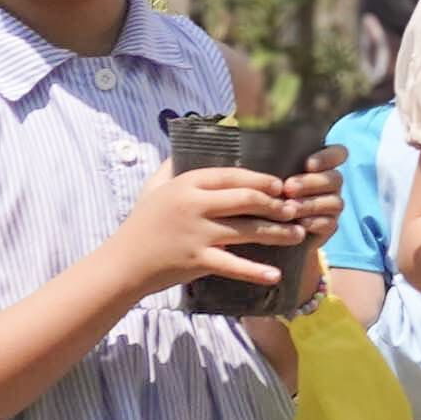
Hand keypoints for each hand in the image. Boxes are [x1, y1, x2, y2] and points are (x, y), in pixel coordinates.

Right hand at [111, 163, 299, 306]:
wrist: (122, 263)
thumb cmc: (140, 224)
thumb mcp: (153, 188)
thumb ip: (171, 166)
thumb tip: (187, 144)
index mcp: (187, 185)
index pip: (233, 176)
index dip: (261, 180)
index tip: (281, 185)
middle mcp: (194, 206)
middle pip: (246, 200)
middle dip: (276, 204)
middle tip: (294, 209)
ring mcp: (197, 234)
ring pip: (248, 230)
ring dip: (277, 233)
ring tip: (298, 235)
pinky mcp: (197, 260)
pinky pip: (234, 265)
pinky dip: (256, 271)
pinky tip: (276, 275)